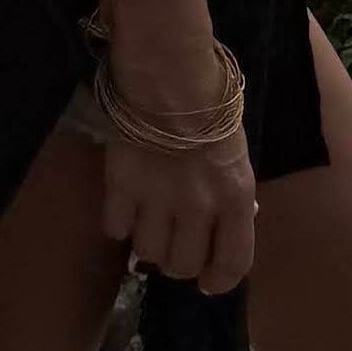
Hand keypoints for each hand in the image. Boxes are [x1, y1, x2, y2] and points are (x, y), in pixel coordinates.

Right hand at [95, 0, 257, 294]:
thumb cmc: (210, 102)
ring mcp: (157, 199)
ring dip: (147, 243)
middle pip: (184, 265)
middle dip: (178, 262)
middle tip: (172, 244)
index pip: (233, 263)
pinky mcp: (121, 185)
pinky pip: (115, 228)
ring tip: (147, 222)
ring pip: (148, 252)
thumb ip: (231, 193)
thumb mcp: (236, 153)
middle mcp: (199, 206)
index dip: (219, 281)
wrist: (169, 68)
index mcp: (235, 196)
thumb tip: (226, 224)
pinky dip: (118, 222)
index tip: (207, 282)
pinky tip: (123, 205)